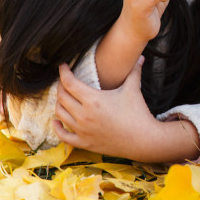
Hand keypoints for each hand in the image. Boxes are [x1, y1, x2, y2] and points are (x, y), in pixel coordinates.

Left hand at [53, 59, 199, 161]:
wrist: (142, 139)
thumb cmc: (138, 113)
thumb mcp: (134, 89)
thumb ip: (134, 71)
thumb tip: (140, 57)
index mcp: (93, 100)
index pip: (69, 83)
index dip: (64, 73)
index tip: (63, 66)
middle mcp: (83, 115)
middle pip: (61, 97)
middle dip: (60, 86)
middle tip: (64, 80)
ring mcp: (82, 130)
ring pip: (59, 114)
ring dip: (58, 103)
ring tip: (63, 97)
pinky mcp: (84, 142)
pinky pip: (63, 135)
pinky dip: (57, 127)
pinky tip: (57, 121)